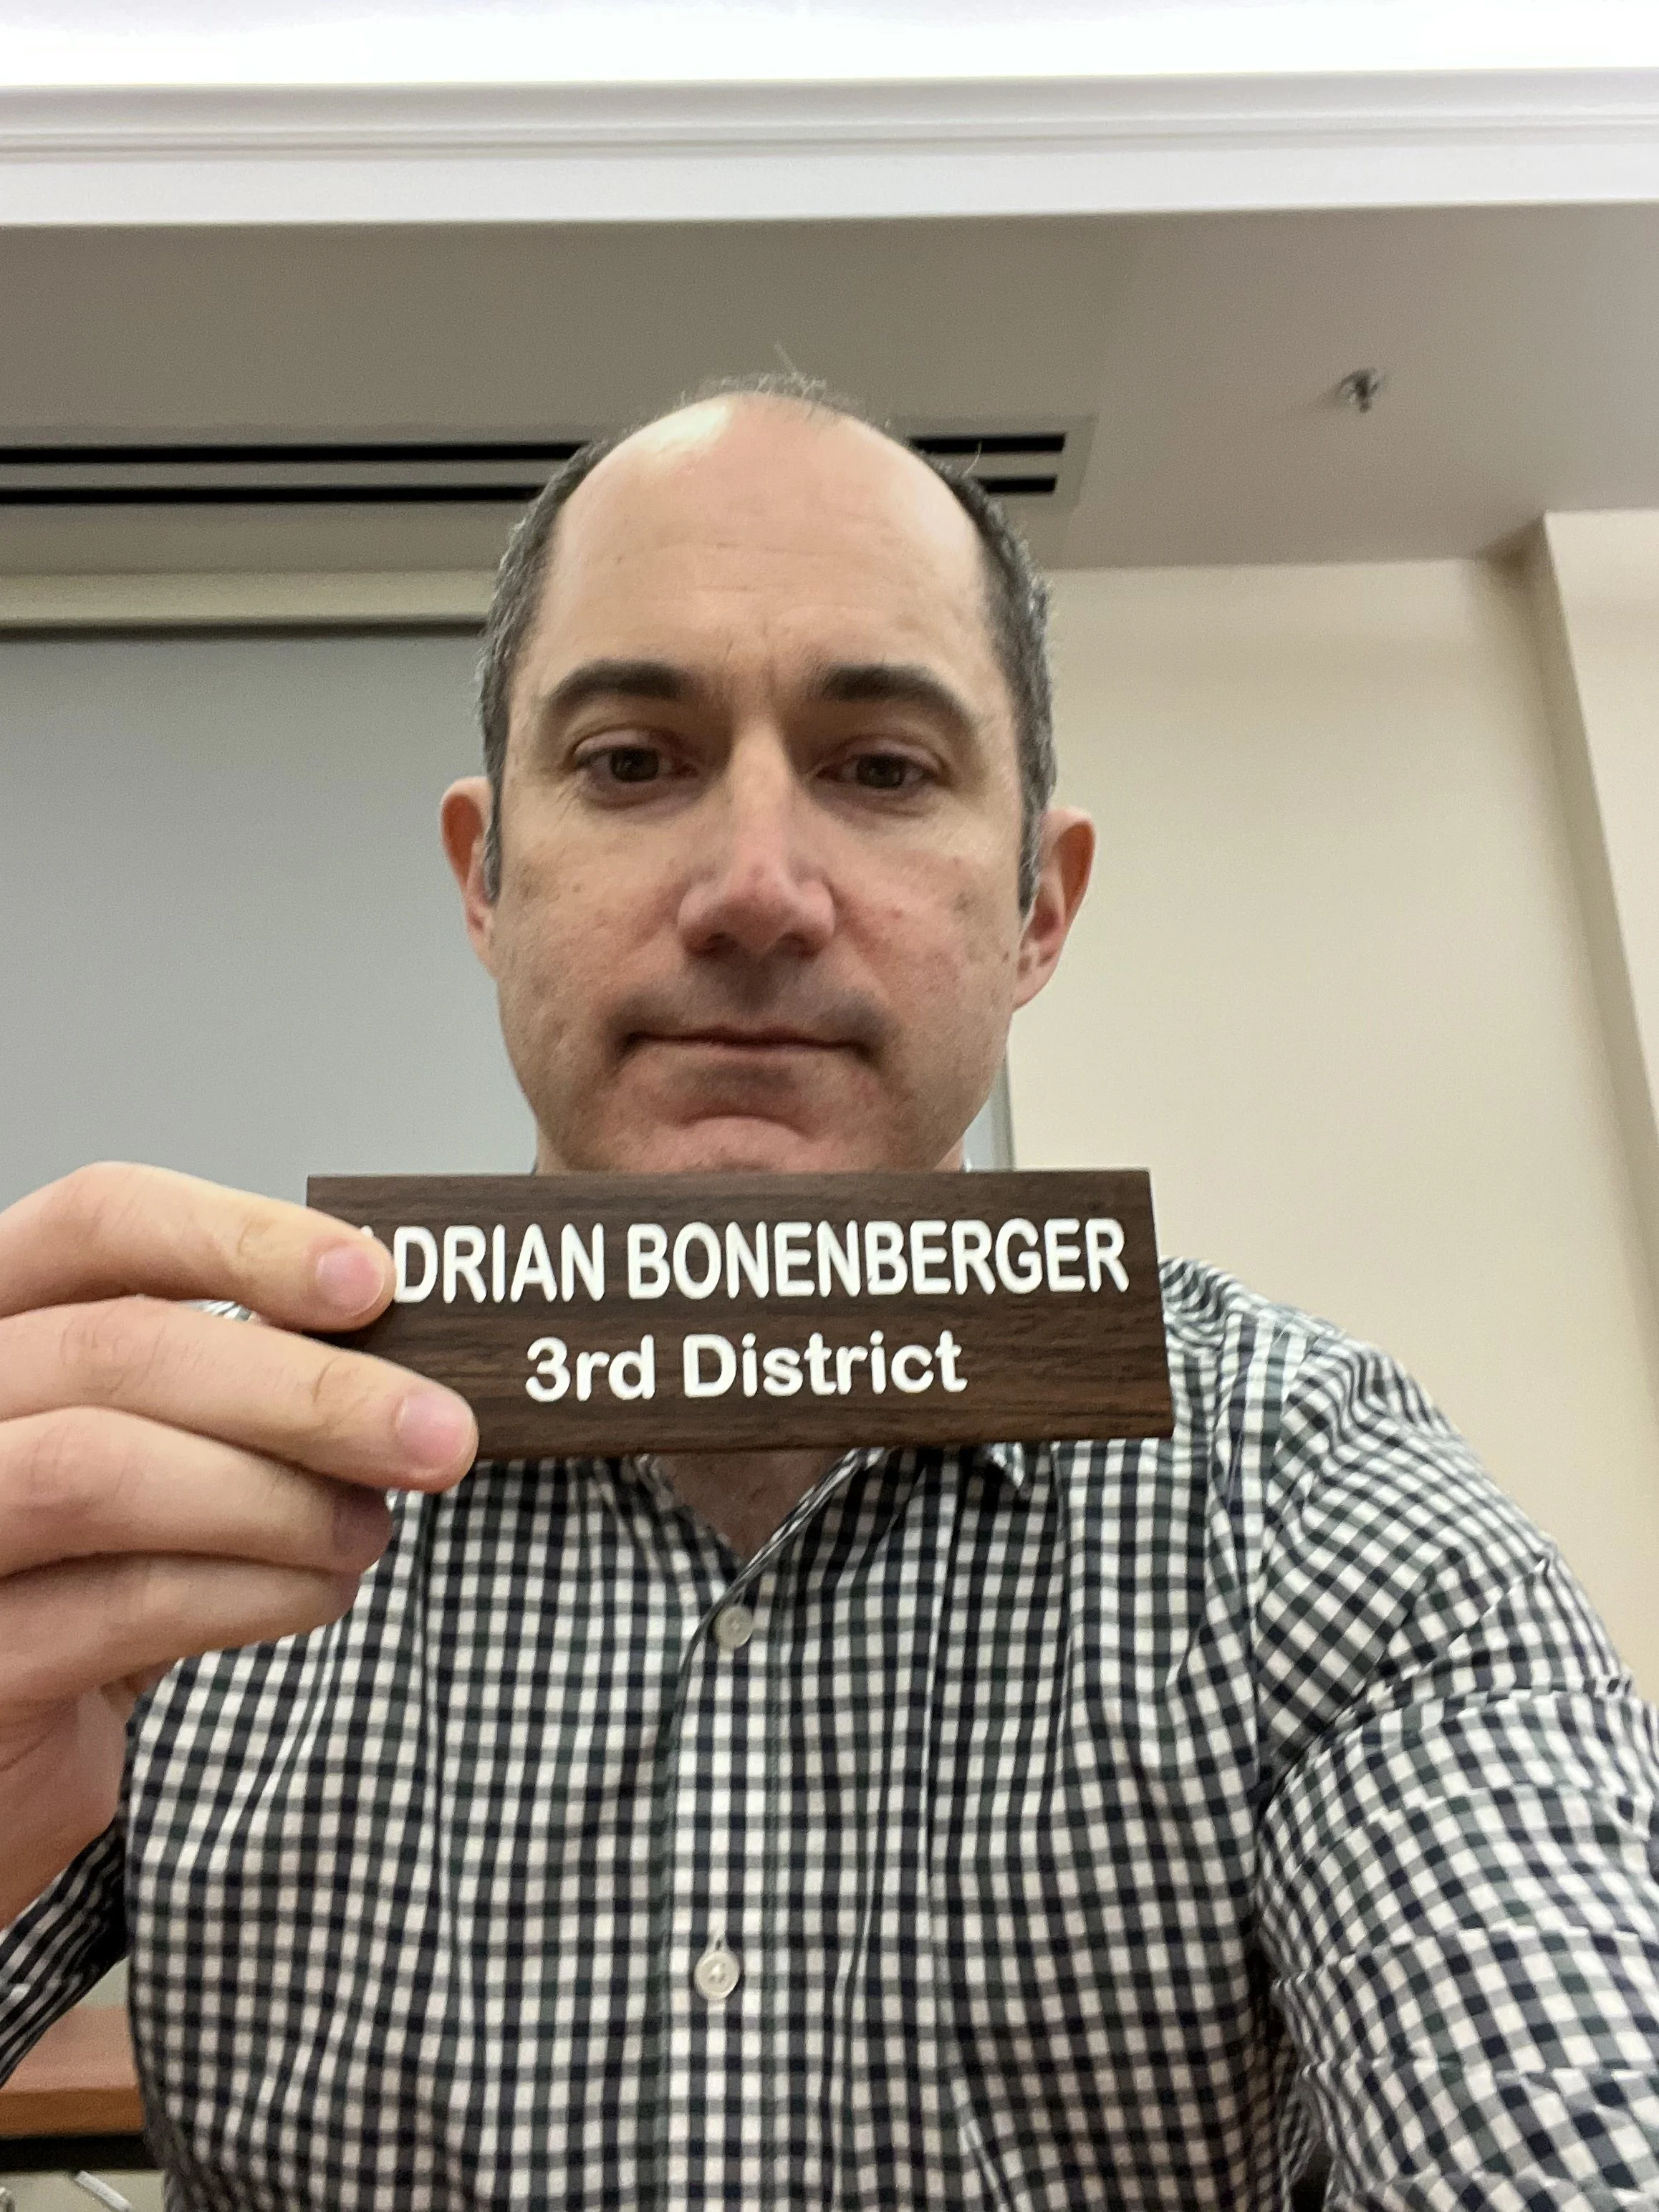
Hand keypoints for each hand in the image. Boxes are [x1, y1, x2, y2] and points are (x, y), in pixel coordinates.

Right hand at [0, 1163, 476, 1925]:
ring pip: (106, 1469)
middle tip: (440, 1436)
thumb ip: (240, 1390)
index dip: (241, 1237)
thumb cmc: (89, 1571)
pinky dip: (253, 1591)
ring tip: (371, 1531)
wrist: (9, 1748)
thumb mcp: (157, 1450)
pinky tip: (319, 1592)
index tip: (374, 1282)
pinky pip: (122, 1601)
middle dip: (308, 1391)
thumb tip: (404, 1358)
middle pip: (121, 1346)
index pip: (99, 1220)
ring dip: (280, 1499)